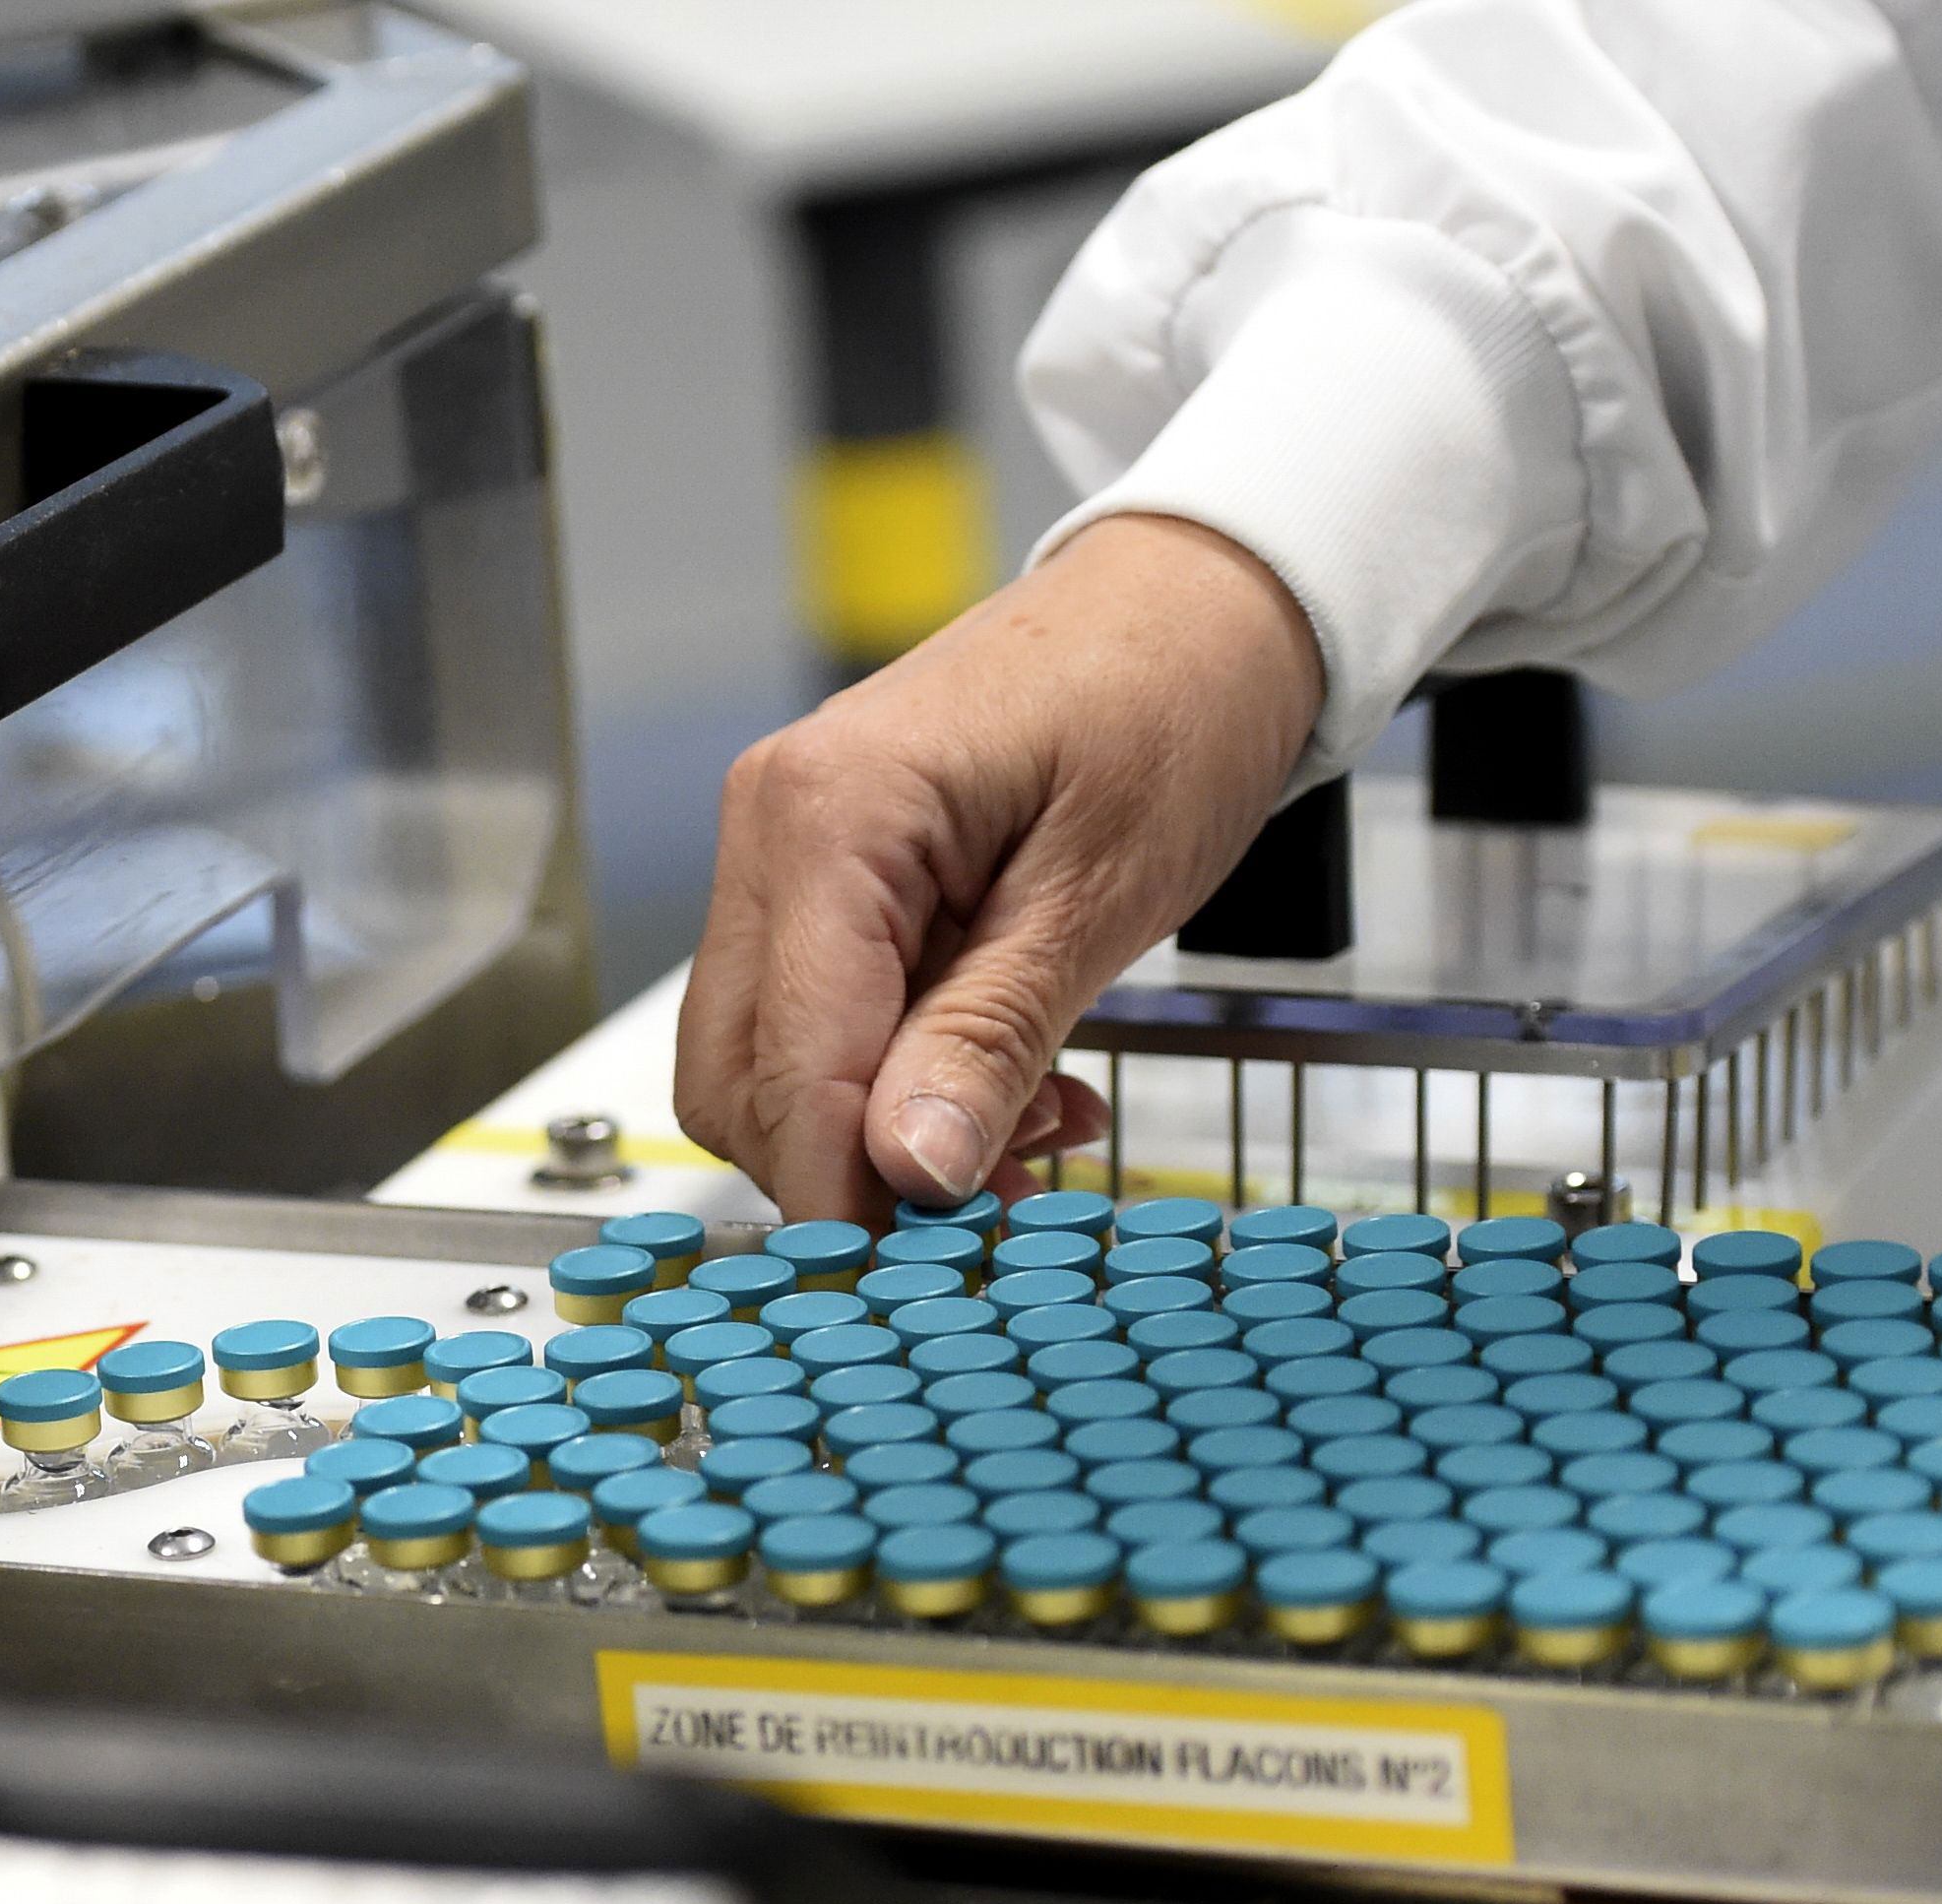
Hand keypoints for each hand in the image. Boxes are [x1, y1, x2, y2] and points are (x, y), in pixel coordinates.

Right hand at [674, 514, 1326, 1220]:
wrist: (1201, 599)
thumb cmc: (1174, 699)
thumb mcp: (1102, 895)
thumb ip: (988, 1039)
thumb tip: (904, 1172)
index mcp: (827, 814)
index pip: (791, 1066)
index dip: (851, 1191)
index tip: (931, 1267)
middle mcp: (771, 823)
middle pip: (741, 1079)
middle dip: (855, 1168)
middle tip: (1000, 1202)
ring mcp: (782, 845)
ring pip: (763, 1062)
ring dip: (875, 1132)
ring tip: (1027, 1128)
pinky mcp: (821, 870)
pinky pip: (813, 1017)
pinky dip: (889, 1077)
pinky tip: (1001, 1079)